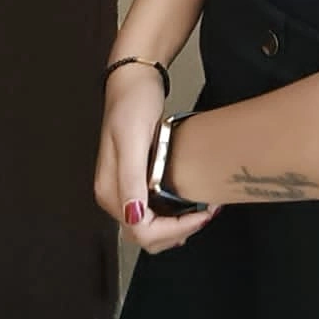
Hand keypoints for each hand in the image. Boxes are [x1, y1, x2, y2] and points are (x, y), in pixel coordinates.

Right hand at [94, 64, 218, 254]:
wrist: (134, 82)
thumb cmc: (133, 104)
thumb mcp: (133, 138)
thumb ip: (131, 179)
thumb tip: (133, 216)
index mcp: (110, 191)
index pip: (141, 231)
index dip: (174, 229)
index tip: (202, 213)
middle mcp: (115, 196)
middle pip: (146, 237)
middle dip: (179, 231)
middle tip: (207, 212)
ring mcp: (126, 190)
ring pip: (151, 229)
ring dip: (178, 226)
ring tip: (204, 208)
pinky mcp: (137, 182)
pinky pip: (155, 212)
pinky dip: (175, 214)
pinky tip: (192, 202)